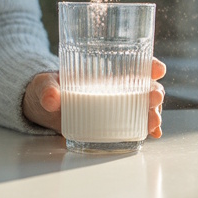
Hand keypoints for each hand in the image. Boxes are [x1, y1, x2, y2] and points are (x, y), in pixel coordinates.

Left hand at [23, 58, 166, 138]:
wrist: (40, 107)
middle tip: (155, 98)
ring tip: (155, 124)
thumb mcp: (43, 84)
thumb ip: (47, 88)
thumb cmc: (45, 87)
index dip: (149, 64)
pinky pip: (134, 124)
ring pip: (143, 107)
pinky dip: (146, 128)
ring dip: (153, 113)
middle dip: (154, 92)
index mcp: (103, 70)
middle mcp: (114, 87)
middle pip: (143, 86)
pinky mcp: (110, 124)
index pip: (133, 62)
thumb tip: (51, 98)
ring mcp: (114, 106)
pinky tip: (154, 135)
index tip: (158, 68)